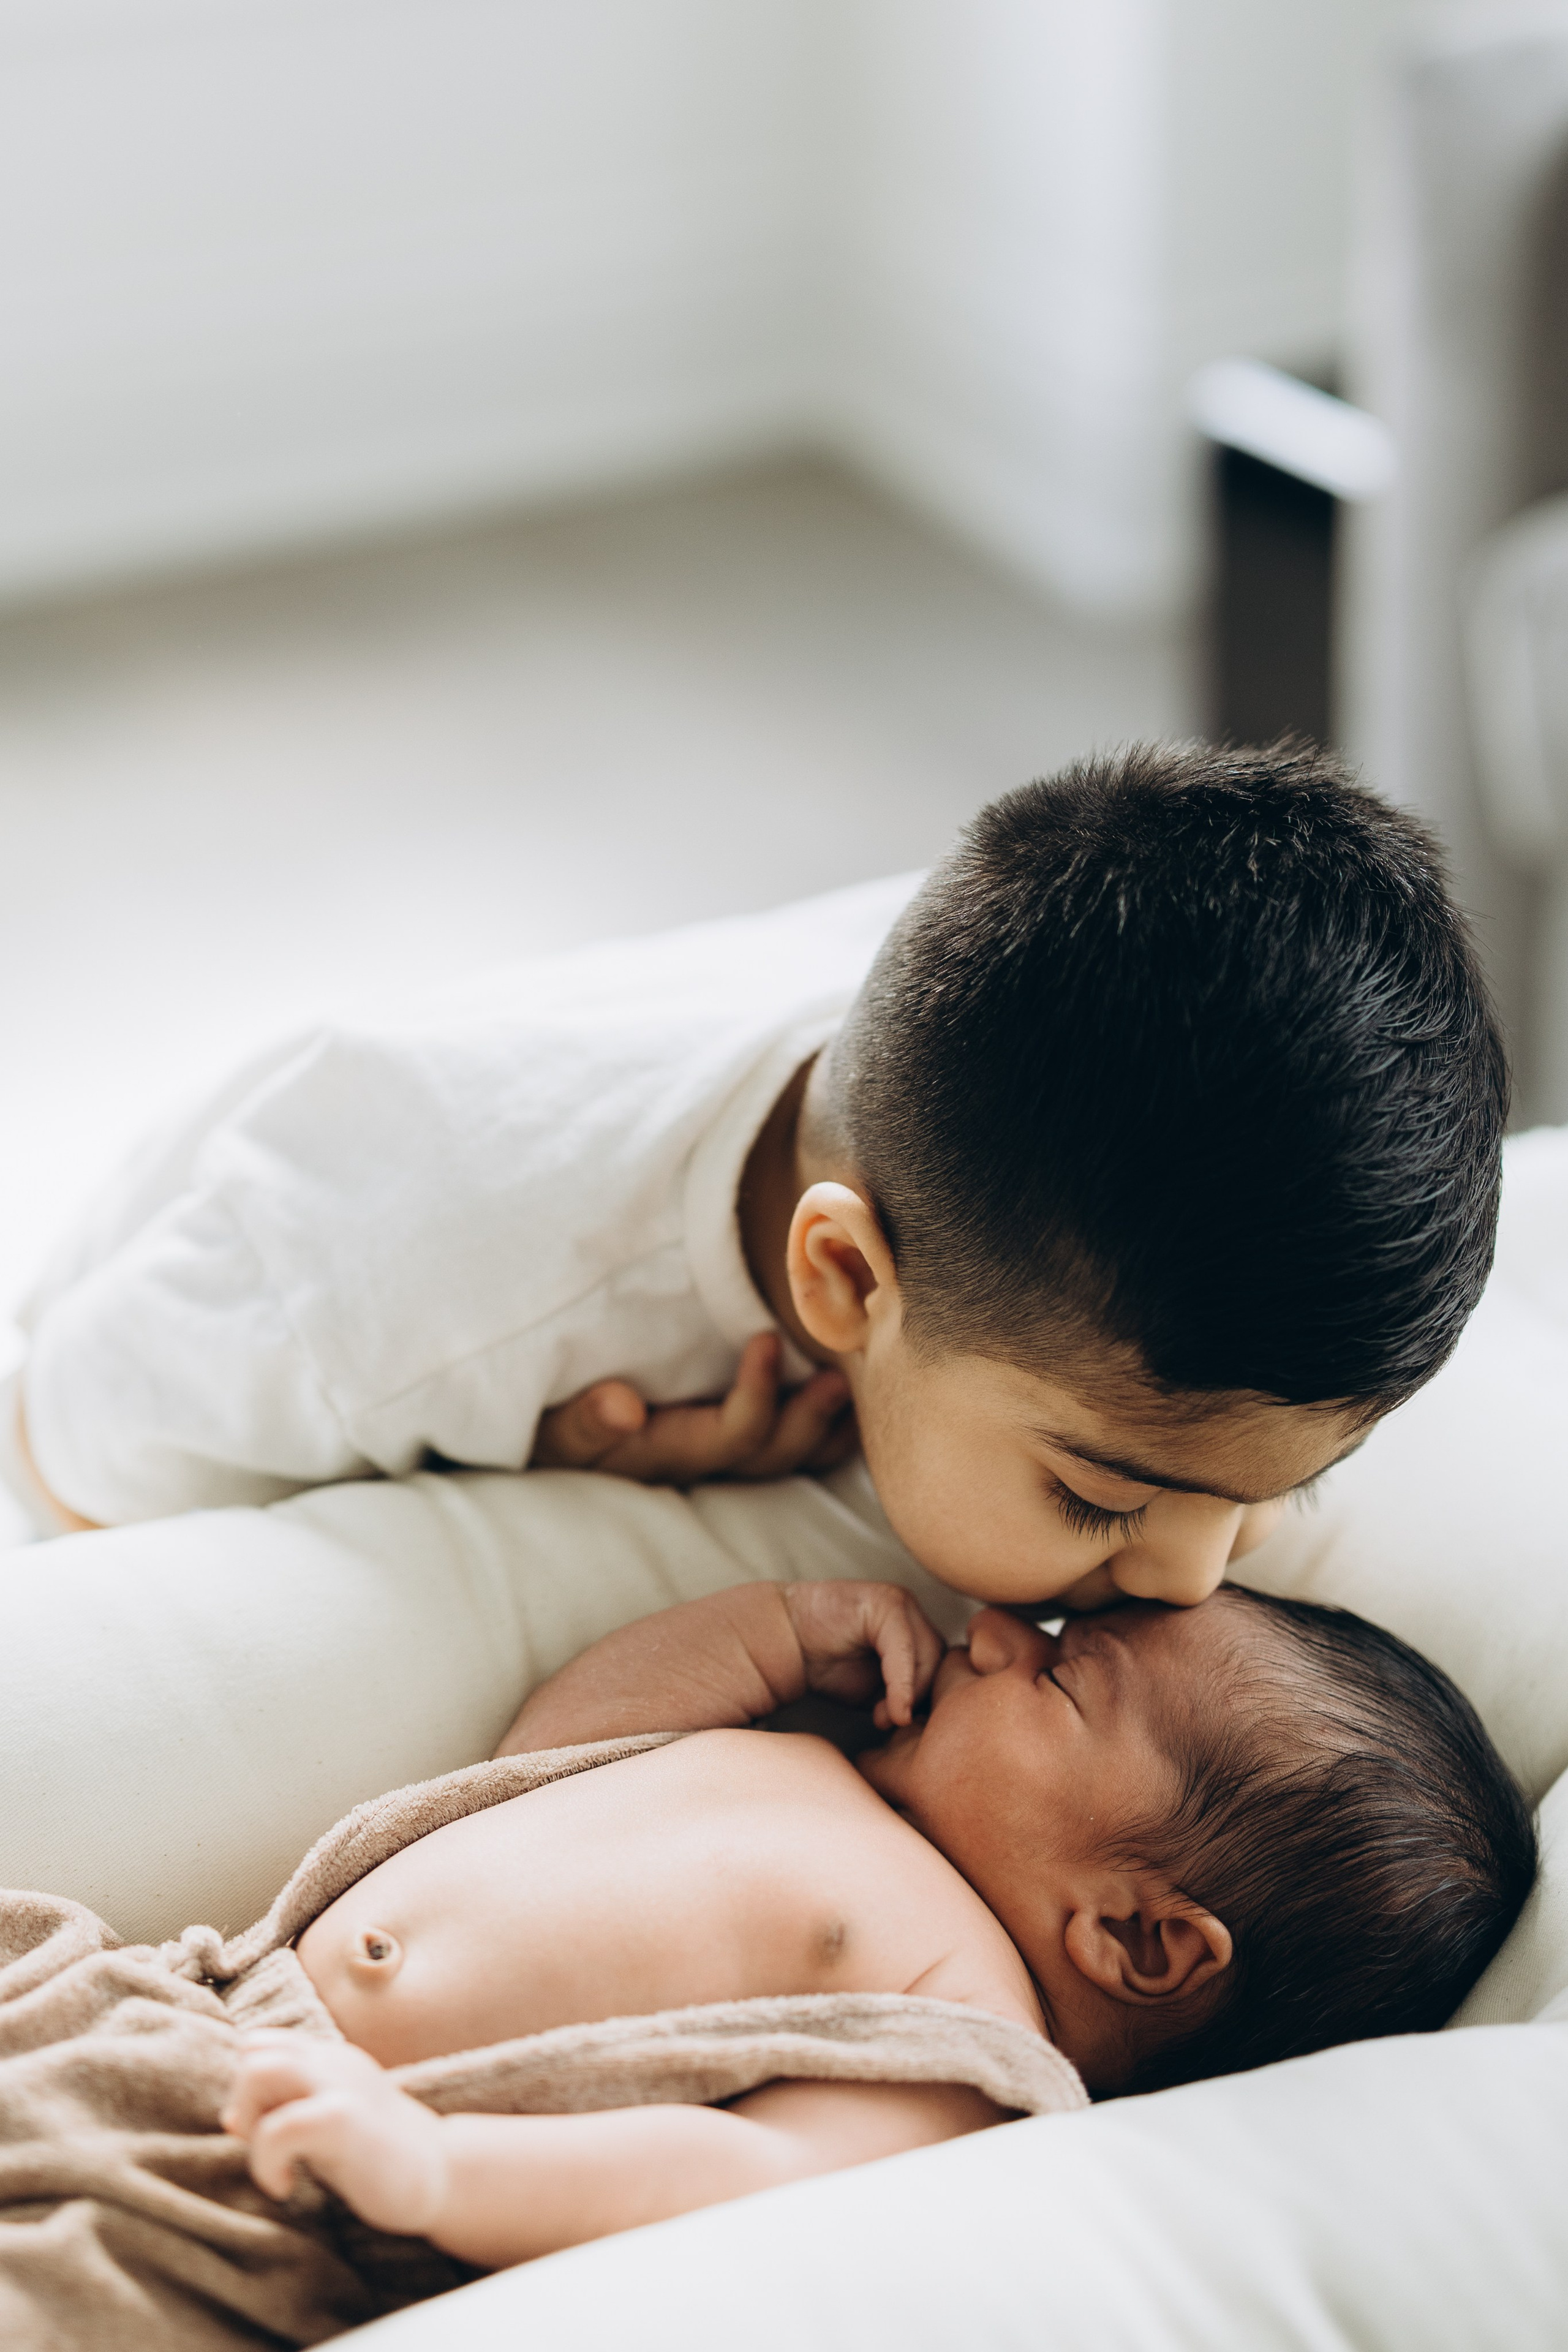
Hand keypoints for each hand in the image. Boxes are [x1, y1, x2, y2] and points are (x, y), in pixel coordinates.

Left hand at [222, 2032, 447, 2236]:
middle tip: (264, 2146)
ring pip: (257, 2070)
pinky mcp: (343, 2119)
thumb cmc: (378, 2156)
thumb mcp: (328, 2121)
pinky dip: (265, 2161)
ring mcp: (340, 2084)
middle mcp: (333, 2059)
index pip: (261, 2043)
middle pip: (253, 2049)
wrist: (440, 2175)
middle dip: (242, 2101)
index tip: (261, 2130)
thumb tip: (229, 2118)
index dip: (247, 2088)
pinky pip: (277, 2126)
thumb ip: (287, 2109)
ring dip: (249, 2121)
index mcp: (329, 2057)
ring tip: (274, 2162)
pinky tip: (283, 2186)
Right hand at [530, 1334, 857, 1486]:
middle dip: (808, 1417)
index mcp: (668, 1453)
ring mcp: (720, 1457)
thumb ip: (584, 1421)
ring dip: (827, 1426)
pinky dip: (826, 1429)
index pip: (731, 1438)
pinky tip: (850, 1404)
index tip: (766, 1337)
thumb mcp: (555, 1427)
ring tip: (853, 1384)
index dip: (757, 1396)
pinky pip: (792, 1449)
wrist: (555, 1439)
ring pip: (789, 1457)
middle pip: (772, 1454)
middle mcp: (703, 1463)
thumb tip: (623, 1406)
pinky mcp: (732, 1444)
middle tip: (839, 1373)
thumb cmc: (553, 1425)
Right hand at [781, 1580, 945, 1727]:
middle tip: (893, 1723)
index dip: (926, 1701)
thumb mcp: (874, 1690)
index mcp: (915, 1629)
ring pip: (928, 1655)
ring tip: (887, 1717)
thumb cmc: (827, 1666)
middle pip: (938, 1661)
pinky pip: (903, 1649)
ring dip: (911, 1694)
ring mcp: (902, 1602)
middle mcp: (913, 1612)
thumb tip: (928, 1722)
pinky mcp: (886, 1603)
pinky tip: (894, 1710)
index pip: (940, 1668)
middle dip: (921, 1698)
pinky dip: (902, 1684)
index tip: (903, 1727)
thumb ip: (902, 1698)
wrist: (784, 1641)